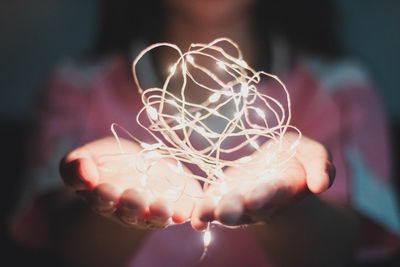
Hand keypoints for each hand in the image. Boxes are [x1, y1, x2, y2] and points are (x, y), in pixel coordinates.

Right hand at [60, 137, 201, 228]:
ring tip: (163, 208)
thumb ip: (76, 166)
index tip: (106, 190)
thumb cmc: (110, 162)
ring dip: (160, 213)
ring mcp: (155, 210)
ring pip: (157, 216)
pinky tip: (188, 211)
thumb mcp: (89, 157)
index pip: (102, 201)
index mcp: (105, 198)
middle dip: (133, 206)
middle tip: (135, 199)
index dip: (104, 197)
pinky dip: (186, 213)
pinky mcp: (178, 204)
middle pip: (131, 212)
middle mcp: (130, 210)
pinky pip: (182, 212)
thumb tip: (83, 173)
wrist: (141, 165)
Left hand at [190, 133, 334, 229]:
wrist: (274, 169)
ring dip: (212, 212)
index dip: (265, 196)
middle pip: (246, 208)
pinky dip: (199, 211)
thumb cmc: (295, 160)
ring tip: (201, 215)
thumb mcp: (312, 154)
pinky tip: (190, 216)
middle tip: (224, 212)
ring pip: (224, 209)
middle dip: (235, 209)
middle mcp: (258, 201)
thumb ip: (321, 166)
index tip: (255, 199)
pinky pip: (208, 205)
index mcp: (282, 188)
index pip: (274, 193)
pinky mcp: (220, 196)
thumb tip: (321, 184)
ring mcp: (237, 201)